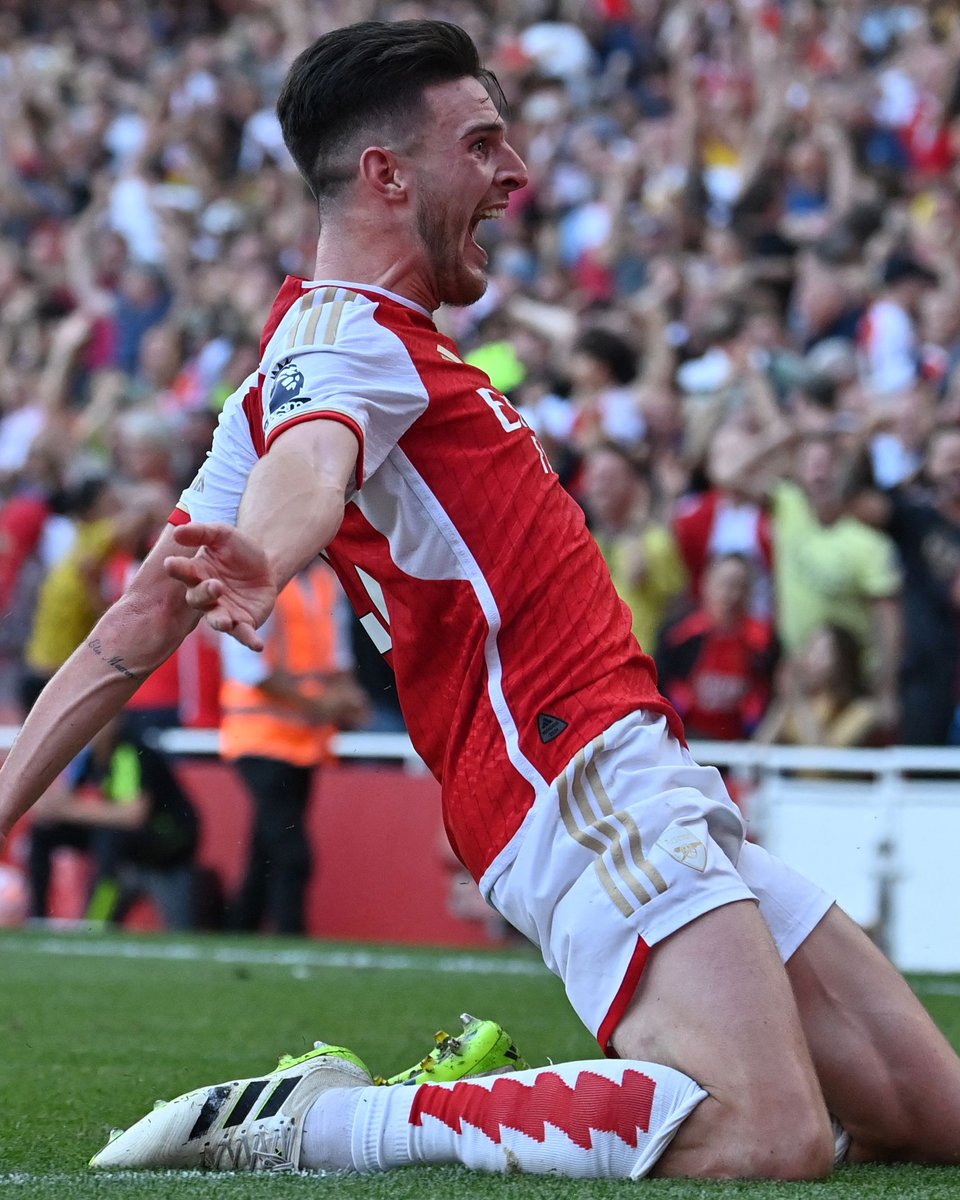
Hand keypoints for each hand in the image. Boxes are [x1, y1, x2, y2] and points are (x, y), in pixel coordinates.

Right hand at [164, 522, 277, 650]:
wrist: (265, 566)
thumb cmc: (236, 550)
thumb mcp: (221, 535)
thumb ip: (200, 532)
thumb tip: (177, 531)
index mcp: (196, 573)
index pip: (183, 571)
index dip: (177, 568)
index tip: (171, 563)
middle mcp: (206, 596)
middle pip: (199, 599)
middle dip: (205, 593)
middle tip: (215, 585)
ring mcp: (224, 612)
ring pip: (217, 620)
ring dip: (220, 621)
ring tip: (224, 622)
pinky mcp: (244, 623)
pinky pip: (244, 634)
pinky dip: (249, 640)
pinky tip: (257, 646)